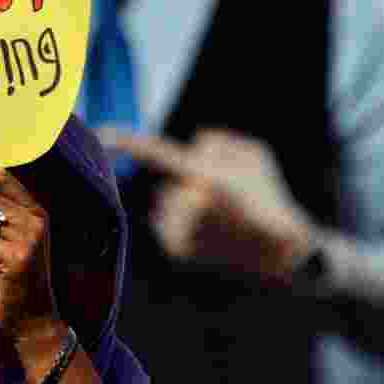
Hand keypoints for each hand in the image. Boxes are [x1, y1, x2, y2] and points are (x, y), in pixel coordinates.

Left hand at [97, 127, 317, 279]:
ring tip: (217, 217)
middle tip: (221, 196)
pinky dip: (180, 224)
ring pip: (162, 203)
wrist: (284, 252)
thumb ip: (216, 140)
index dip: (124, 139)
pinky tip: (209, 232)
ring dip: (181, 203)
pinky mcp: (176, 250)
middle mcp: (186, 202)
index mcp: (204, 175)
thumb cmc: (269, 196)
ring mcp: (179, 229)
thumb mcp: (254, 154)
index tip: (99, 131)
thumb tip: (189, 148)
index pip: (154, 151)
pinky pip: (164, 224)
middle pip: (166, 181)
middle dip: (186, 181)